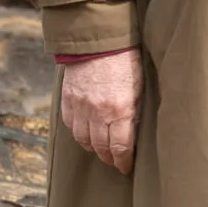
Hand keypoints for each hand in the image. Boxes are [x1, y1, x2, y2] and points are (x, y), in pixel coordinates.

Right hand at [60, 49, 142, 170]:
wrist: (98, 39)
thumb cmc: (126, 60)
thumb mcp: (139, 86)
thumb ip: (136, 112)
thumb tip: (135, 133)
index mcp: (120, 111)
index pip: (120, 148)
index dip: (123, 162)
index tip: (126, 167)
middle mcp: (98, 113)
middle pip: (101, 148)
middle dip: (109, 158)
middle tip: (115, 161)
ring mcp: (80, 107)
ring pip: (83, 140)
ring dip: (93, 148)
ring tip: (101, 150)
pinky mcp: (68, 99)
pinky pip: (70, 125)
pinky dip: (78, 133)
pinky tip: (86, 134)